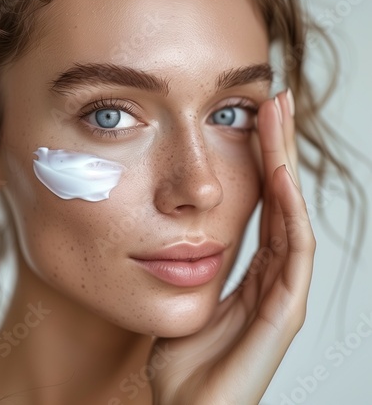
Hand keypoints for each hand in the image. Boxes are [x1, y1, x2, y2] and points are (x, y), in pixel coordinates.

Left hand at [150, 90, 315, 404]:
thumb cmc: (178, 357)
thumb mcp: (178, 296)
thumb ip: (184, 261)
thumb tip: (165, 220)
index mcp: (248, 270)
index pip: (262, 202)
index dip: (261, 158)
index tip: (253, 114)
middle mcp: (270, 275)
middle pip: (279, 199)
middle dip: (278, 147)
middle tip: (276, 99)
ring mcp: (279, 293)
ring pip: (288, 215)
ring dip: (285, 164)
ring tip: (279, 118)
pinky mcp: (281, 316)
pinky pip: (290, 255)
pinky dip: (289, 212)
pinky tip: (280, 176)